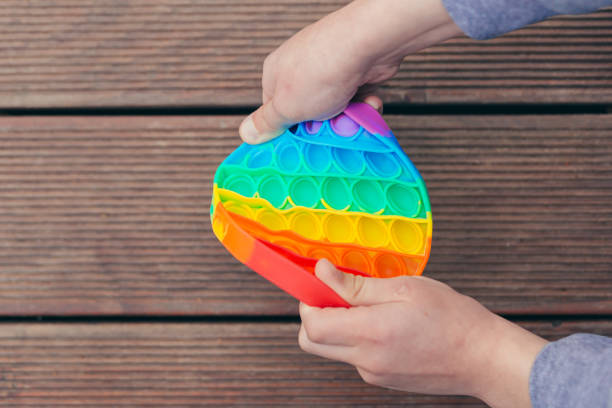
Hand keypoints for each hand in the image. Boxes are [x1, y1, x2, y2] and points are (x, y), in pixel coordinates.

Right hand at [239, 0, 461, 143]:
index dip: (288, 131)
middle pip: (309, 113)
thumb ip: (267, 122)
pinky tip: (367, 104)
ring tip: (352, 118)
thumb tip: (246, 133)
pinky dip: (363, 106)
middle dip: (321, 127)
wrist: (367, 45)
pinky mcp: (355, 70)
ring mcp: (330, 68)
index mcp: (276, 74)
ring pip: (336, 109)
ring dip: (346, 118)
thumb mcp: (285, 108)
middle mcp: (302, 69)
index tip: (299, 145)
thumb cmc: (320, 71)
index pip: (276, 112)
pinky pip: (357, 99)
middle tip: (329, 132)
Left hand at [299, 259, 547, 407]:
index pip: (312, 325)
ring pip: (332, 350)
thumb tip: (322, 273)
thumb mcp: (404, 288)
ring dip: (336, 326)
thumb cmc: (451, 318)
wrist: (482, 357)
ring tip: (369, 307)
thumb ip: (357, 285)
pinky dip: (356, 338)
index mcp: (371, 334)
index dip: (307, 301)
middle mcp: (366, 360)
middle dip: (314, 316)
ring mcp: (373, 374)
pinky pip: (354, 357)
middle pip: (312, 342)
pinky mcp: (382, 379)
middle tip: (337, 294)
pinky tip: (384, 323)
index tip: (319, 283)